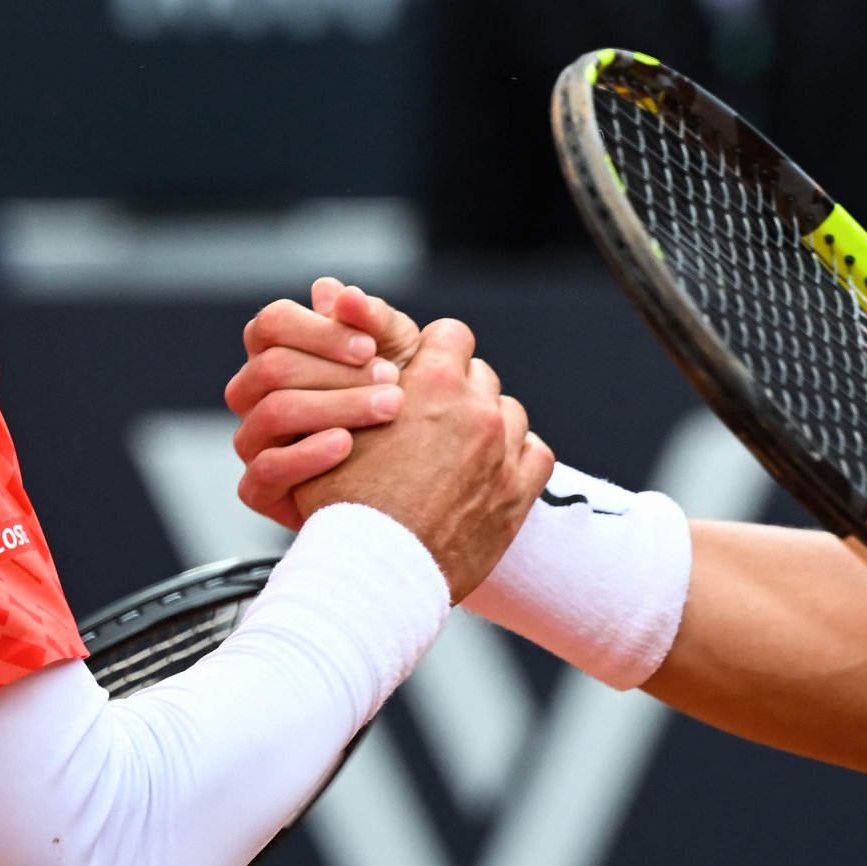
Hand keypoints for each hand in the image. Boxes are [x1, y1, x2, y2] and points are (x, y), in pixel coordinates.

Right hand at [229, 279, 420, 528]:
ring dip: (334, 407)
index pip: (272, 323)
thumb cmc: (396, 401)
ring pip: (272, 413)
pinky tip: (347, 445)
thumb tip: (338, 292)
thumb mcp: (396, 353)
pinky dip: (307, 455)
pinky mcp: (258, 488)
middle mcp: (252, 393)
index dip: (320, 331)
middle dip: (338, 373)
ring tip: (387, 409)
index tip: (370, 347)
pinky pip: (265, 470)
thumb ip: (371, 320)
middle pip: (273, 367)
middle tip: (394, 381)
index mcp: (274, 351)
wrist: (407, 479)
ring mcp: (251, 440)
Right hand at [293, 316, 551, 600]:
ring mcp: (505, 450)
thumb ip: (345, 362)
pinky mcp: (521, 491)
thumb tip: (331, 292)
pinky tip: (486, 475)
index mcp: (435, 382)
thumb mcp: (333, 422)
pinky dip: (515, 460)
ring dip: (487, 427)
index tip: (420, 377)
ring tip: (454, 455)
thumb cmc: (344, 500)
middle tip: (430, 424)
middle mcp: (479, 408)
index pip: (451, 334)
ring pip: (508, 413)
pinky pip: (535, 454)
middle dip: (458, 392)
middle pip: (480, 375)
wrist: (376, 572)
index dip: (434, 354)